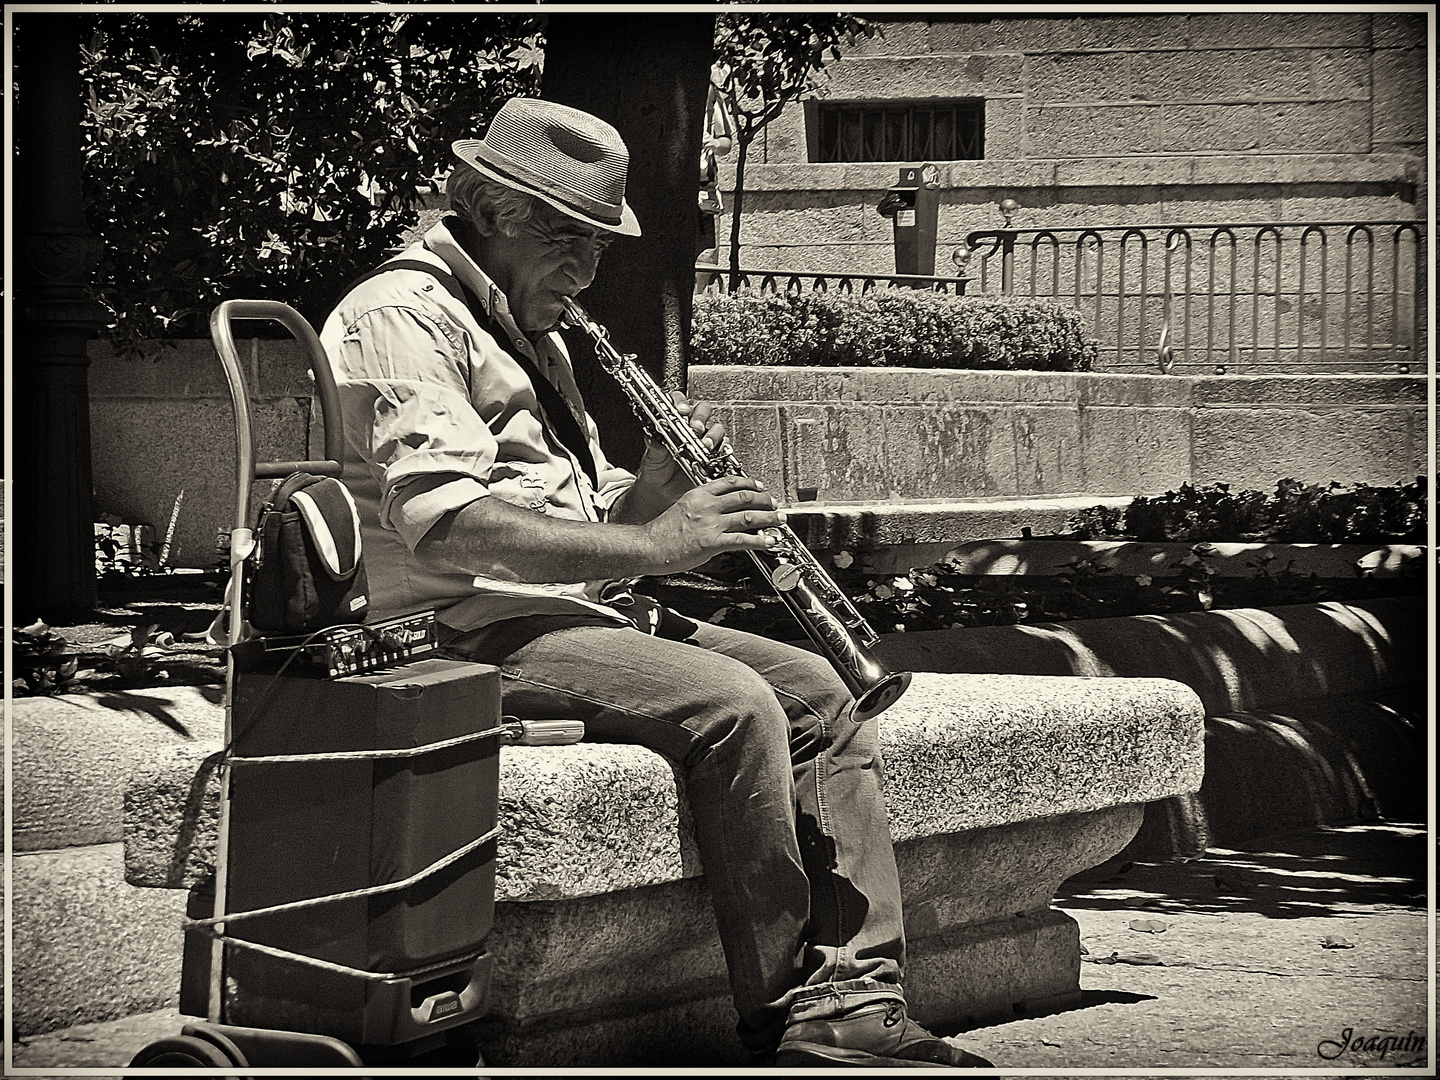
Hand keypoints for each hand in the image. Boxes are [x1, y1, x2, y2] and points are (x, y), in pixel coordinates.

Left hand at [633, 391, 726, 505]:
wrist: (662, 493)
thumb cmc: (656, 471)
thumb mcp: (651, 458)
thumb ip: (654, 447)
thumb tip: (652, 436)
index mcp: (674, 423)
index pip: (679, 403)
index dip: (682, 403)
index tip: (681, 410)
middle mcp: (691, 429)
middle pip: (703, 410)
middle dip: (700, 417)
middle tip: (696, 427)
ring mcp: (704, 441)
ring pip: (716, 428)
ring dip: (713, 435)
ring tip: (705, 445)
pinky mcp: (714, 456)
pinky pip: (723, 448)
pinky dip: (721, 450)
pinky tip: (714, 455)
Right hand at [642, 475, 786, 572]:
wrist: (648, 546)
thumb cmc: (661, 533)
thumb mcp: (681, 508)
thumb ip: (701, 507)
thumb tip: (718, 512)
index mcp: (698, 494)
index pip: (729, 482)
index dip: (749, 483)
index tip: (759, 486)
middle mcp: (707, 505)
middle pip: (744, 496)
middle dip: (764, 499)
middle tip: (775, 503)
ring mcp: (710, 523)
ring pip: (748, 516)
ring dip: (768, 518)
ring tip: (779, 520)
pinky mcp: (712, 542)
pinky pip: (742, 539)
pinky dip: (760, 540)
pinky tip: (770, 541)